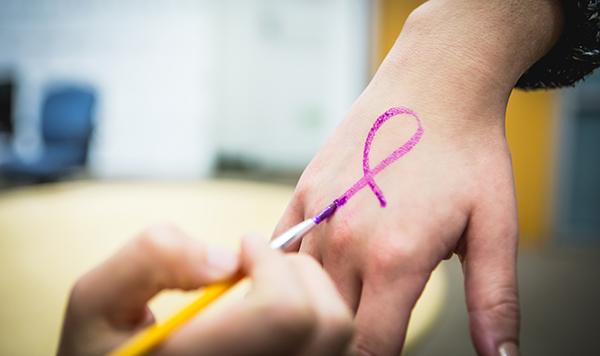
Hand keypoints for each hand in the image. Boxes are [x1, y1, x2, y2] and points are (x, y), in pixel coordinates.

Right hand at [57, 226, 352, 355]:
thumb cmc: (108, 352)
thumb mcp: (97, 302)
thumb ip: (150, 259)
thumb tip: (225, 260)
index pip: (285, 314)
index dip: (270, 263)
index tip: (242, 248)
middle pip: (327, 323)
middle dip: (296, 271)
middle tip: (258, 263)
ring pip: (339, 338)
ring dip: (312, 292)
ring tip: (268, 285)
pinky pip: (335, 349)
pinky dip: (318, 318)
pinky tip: (279, 313)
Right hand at [274, 1, 562, 354]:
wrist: (435, 87)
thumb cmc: (467, 155)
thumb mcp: (495, 229)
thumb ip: (493, 301)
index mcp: (395, 258)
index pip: (368, 346)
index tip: (382, 353)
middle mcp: (346, 240)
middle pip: (330, 323)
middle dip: (348, 339)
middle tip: (370, 327)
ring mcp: (317, 214)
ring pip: (301, 290)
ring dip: (320, 305)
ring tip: (343, 302)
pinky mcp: (303, 192)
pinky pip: (280, 250)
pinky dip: (289, 272)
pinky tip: (309, 273)